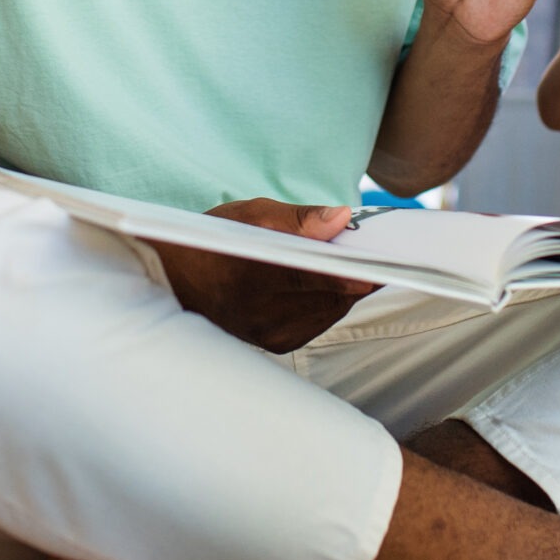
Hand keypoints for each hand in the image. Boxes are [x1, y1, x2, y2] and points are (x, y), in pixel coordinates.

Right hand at [151, 199, 372, 352]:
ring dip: (347, 288)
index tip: (381, 264)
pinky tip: (333, 284)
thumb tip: (342, 219)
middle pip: (328, 296)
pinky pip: (321, 322)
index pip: (309, 277)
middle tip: (383, 254)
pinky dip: (332, 302)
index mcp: (248, 275)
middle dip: (357, 274)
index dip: (348, 273)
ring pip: (331, 311)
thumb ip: (297, 218)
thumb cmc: (212, 242)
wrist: (176, 285)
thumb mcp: (248, 215)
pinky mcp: (277, 345)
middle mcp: (259, 312)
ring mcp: (269, 333)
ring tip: (359, 263)